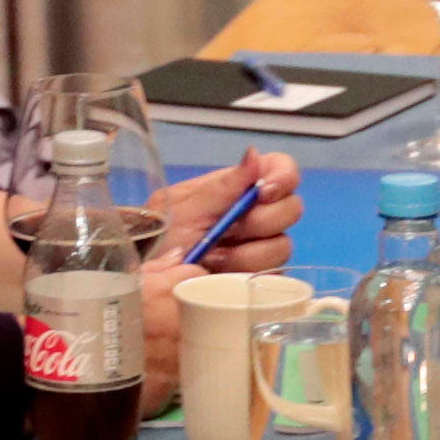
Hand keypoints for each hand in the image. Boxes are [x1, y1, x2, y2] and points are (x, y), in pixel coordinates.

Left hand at [130, 153, 304, 409]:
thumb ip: (221, 186)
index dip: (282, 178)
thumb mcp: (184, 209)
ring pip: (282, 246)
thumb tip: (254, 155)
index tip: (262, 193)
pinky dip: (246, 277)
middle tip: (226, 232)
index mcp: (238, 189)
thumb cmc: (161, 240)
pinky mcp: (262, 282)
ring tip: (213, 260)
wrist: (147, 285)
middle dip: (258, 222)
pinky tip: (223, 278)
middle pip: (291, 209)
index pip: (282, 170)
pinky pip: (275, 278)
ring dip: (246, 255)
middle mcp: (255, 217)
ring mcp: (261, 250)